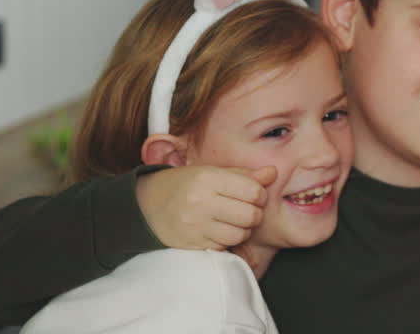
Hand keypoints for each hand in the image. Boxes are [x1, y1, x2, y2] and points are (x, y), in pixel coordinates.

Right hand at [135, 165, 276, 250]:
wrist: (146, 206)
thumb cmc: (185, 185)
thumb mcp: (211, 172)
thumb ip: (244, 174)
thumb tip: (273, 173)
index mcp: (208, 178)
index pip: (253, 191)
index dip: (260, 194)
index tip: (253, 195)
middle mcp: (201, 202)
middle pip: (250, 215)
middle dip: (255, 214)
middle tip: (246, 209)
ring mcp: (195, 226)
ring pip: (240, 234)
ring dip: (243, 229)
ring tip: (234, 221)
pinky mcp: (192, 245)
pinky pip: (224, 247)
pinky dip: (227, 240)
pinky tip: (219, 230)